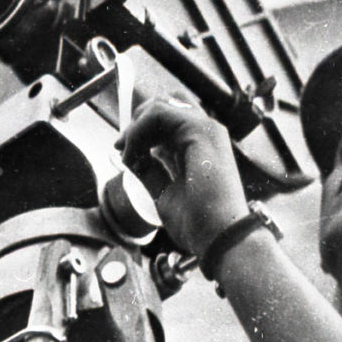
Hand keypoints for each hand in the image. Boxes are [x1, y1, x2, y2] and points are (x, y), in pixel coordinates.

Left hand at [119, 96, 248, 256]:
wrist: (220, 236)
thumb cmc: (201, 223)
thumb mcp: (165, 193)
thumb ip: (150, 171)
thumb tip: (130, 157)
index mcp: (201, 149)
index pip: (167, 121)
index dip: (140, 129)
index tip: (122, 151)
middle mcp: (206, 134)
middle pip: (163, 105)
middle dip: (136, 123)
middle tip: (120, 147)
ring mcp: (206, 129)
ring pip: (159, 106)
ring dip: (135, 129)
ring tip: (127, 156)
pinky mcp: (200, 130)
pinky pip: (159, 114)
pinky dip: (138, 131)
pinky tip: (133, 155)